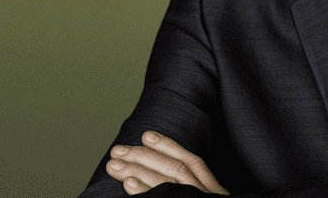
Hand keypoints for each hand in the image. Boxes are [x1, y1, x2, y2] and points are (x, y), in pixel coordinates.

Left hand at [106, 130, 228, 194]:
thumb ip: (191, 188)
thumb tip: (156, 174)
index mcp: (212, 189)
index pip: (191, 161)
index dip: (168, 146)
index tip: (146, 134)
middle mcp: (207, 193)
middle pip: (176, 168)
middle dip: (144, 157)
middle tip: (117, 151)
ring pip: (169, 181)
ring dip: (139, 171)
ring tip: (114, 165)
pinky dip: (145, 191)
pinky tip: (129, 184)